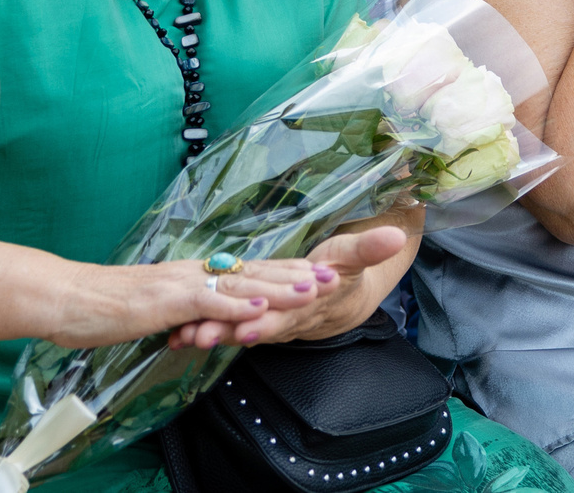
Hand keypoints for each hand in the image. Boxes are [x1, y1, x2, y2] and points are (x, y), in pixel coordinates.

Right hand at [51, 251, 332, 349]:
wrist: (66, 298)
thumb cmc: (104, 307)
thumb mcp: (154, 310)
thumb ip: (183, 312)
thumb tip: (205, 323)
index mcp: (192, 274)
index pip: (247, 271)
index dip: (284, 270)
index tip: (318, 270)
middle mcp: (193, 272)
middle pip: (254, 271)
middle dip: (296, 273)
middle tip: (335, 273)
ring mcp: (181, 283)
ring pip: (239, 283)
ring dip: (279, 286)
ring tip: (313, 288)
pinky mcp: (165, 300)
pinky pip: (207, 302)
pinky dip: (236, 306)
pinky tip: (261, 308)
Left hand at [163, 224, 410, 350]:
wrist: (340, 301)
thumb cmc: (344, 273)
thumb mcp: (357, 257)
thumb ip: (371, 247)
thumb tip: (397, 235)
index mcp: (308, 303)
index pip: (290, 314)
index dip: (271, 321)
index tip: (251, 327)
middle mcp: (285, 317)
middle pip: (255, 327)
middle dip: (229, 331)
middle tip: (203, 335)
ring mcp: (266, 320)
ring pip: (237, 329)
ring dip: (212, 334)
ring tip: (185, 337)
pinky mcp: (250, 317)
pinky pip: (226, 325)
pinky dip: (203, 329)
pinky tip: (177, 335)